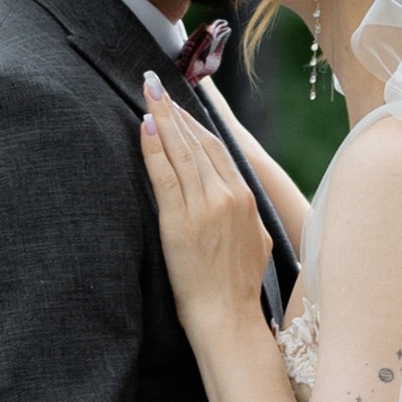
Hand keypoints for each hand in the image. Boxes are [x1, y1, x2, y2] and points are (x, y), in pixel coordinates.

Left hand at [139, 77, 269, 331]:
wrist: (229, 317)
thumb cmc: (238, 289)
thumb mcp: (257, 244)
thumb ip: (248, 217)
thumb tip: (239, 202)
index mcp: (247, 199)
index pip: (218, 150)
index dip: (196, 123)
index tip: (180, 105)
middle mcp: (229, 196)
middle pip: (200, 141)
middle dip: (177, 110)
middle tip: (157, 84)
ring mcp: (205, 206)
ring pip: (182, 150)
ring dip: (163, 117)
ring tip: (148, 92)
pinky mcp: (180, 220)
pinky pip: (165, 173)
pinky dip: (154, 146)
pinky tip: (144, 125)